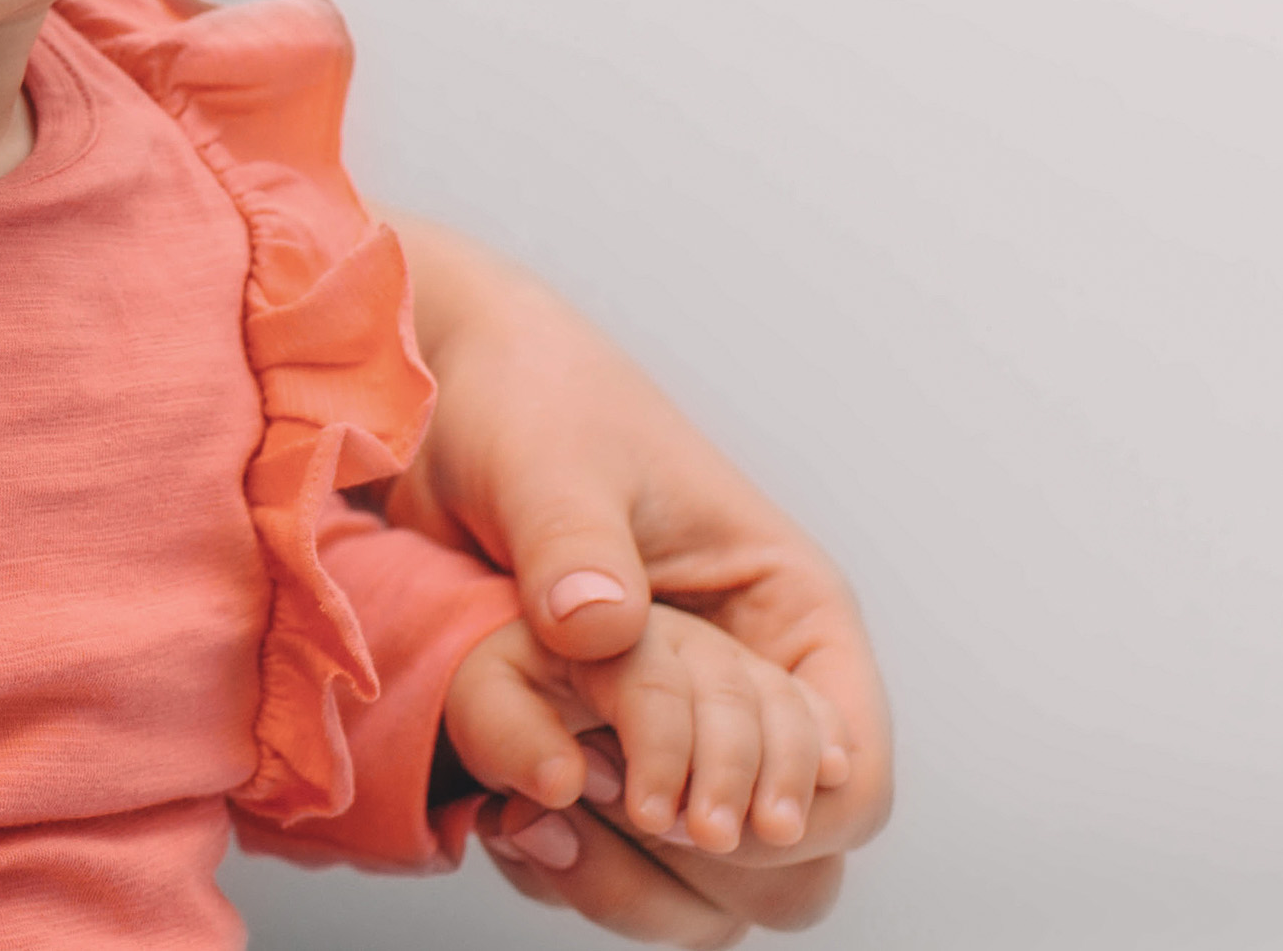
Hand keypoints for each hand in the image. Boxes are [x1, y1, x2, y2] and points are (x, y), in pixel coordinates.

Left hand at [384, 214, 891, 938]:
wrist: (431, 399)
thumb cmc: (528, 403)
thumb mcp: (552, 460)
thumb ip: (577, 541)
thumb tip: (602, 626)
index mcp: (787, 614)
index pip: (851, 777)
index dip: (790, 821)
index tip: (690, 815)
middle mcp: (745, 687)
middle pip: (793, 864)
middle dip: (705, 869)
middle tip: (597, 811)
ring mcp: (668, 731)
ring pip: (701, 884)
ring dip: (625, 879)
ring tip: (533, 821)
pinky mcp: (588, 752)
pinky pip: (609, 856)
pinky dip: (565, 859)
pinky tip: (500, 816)